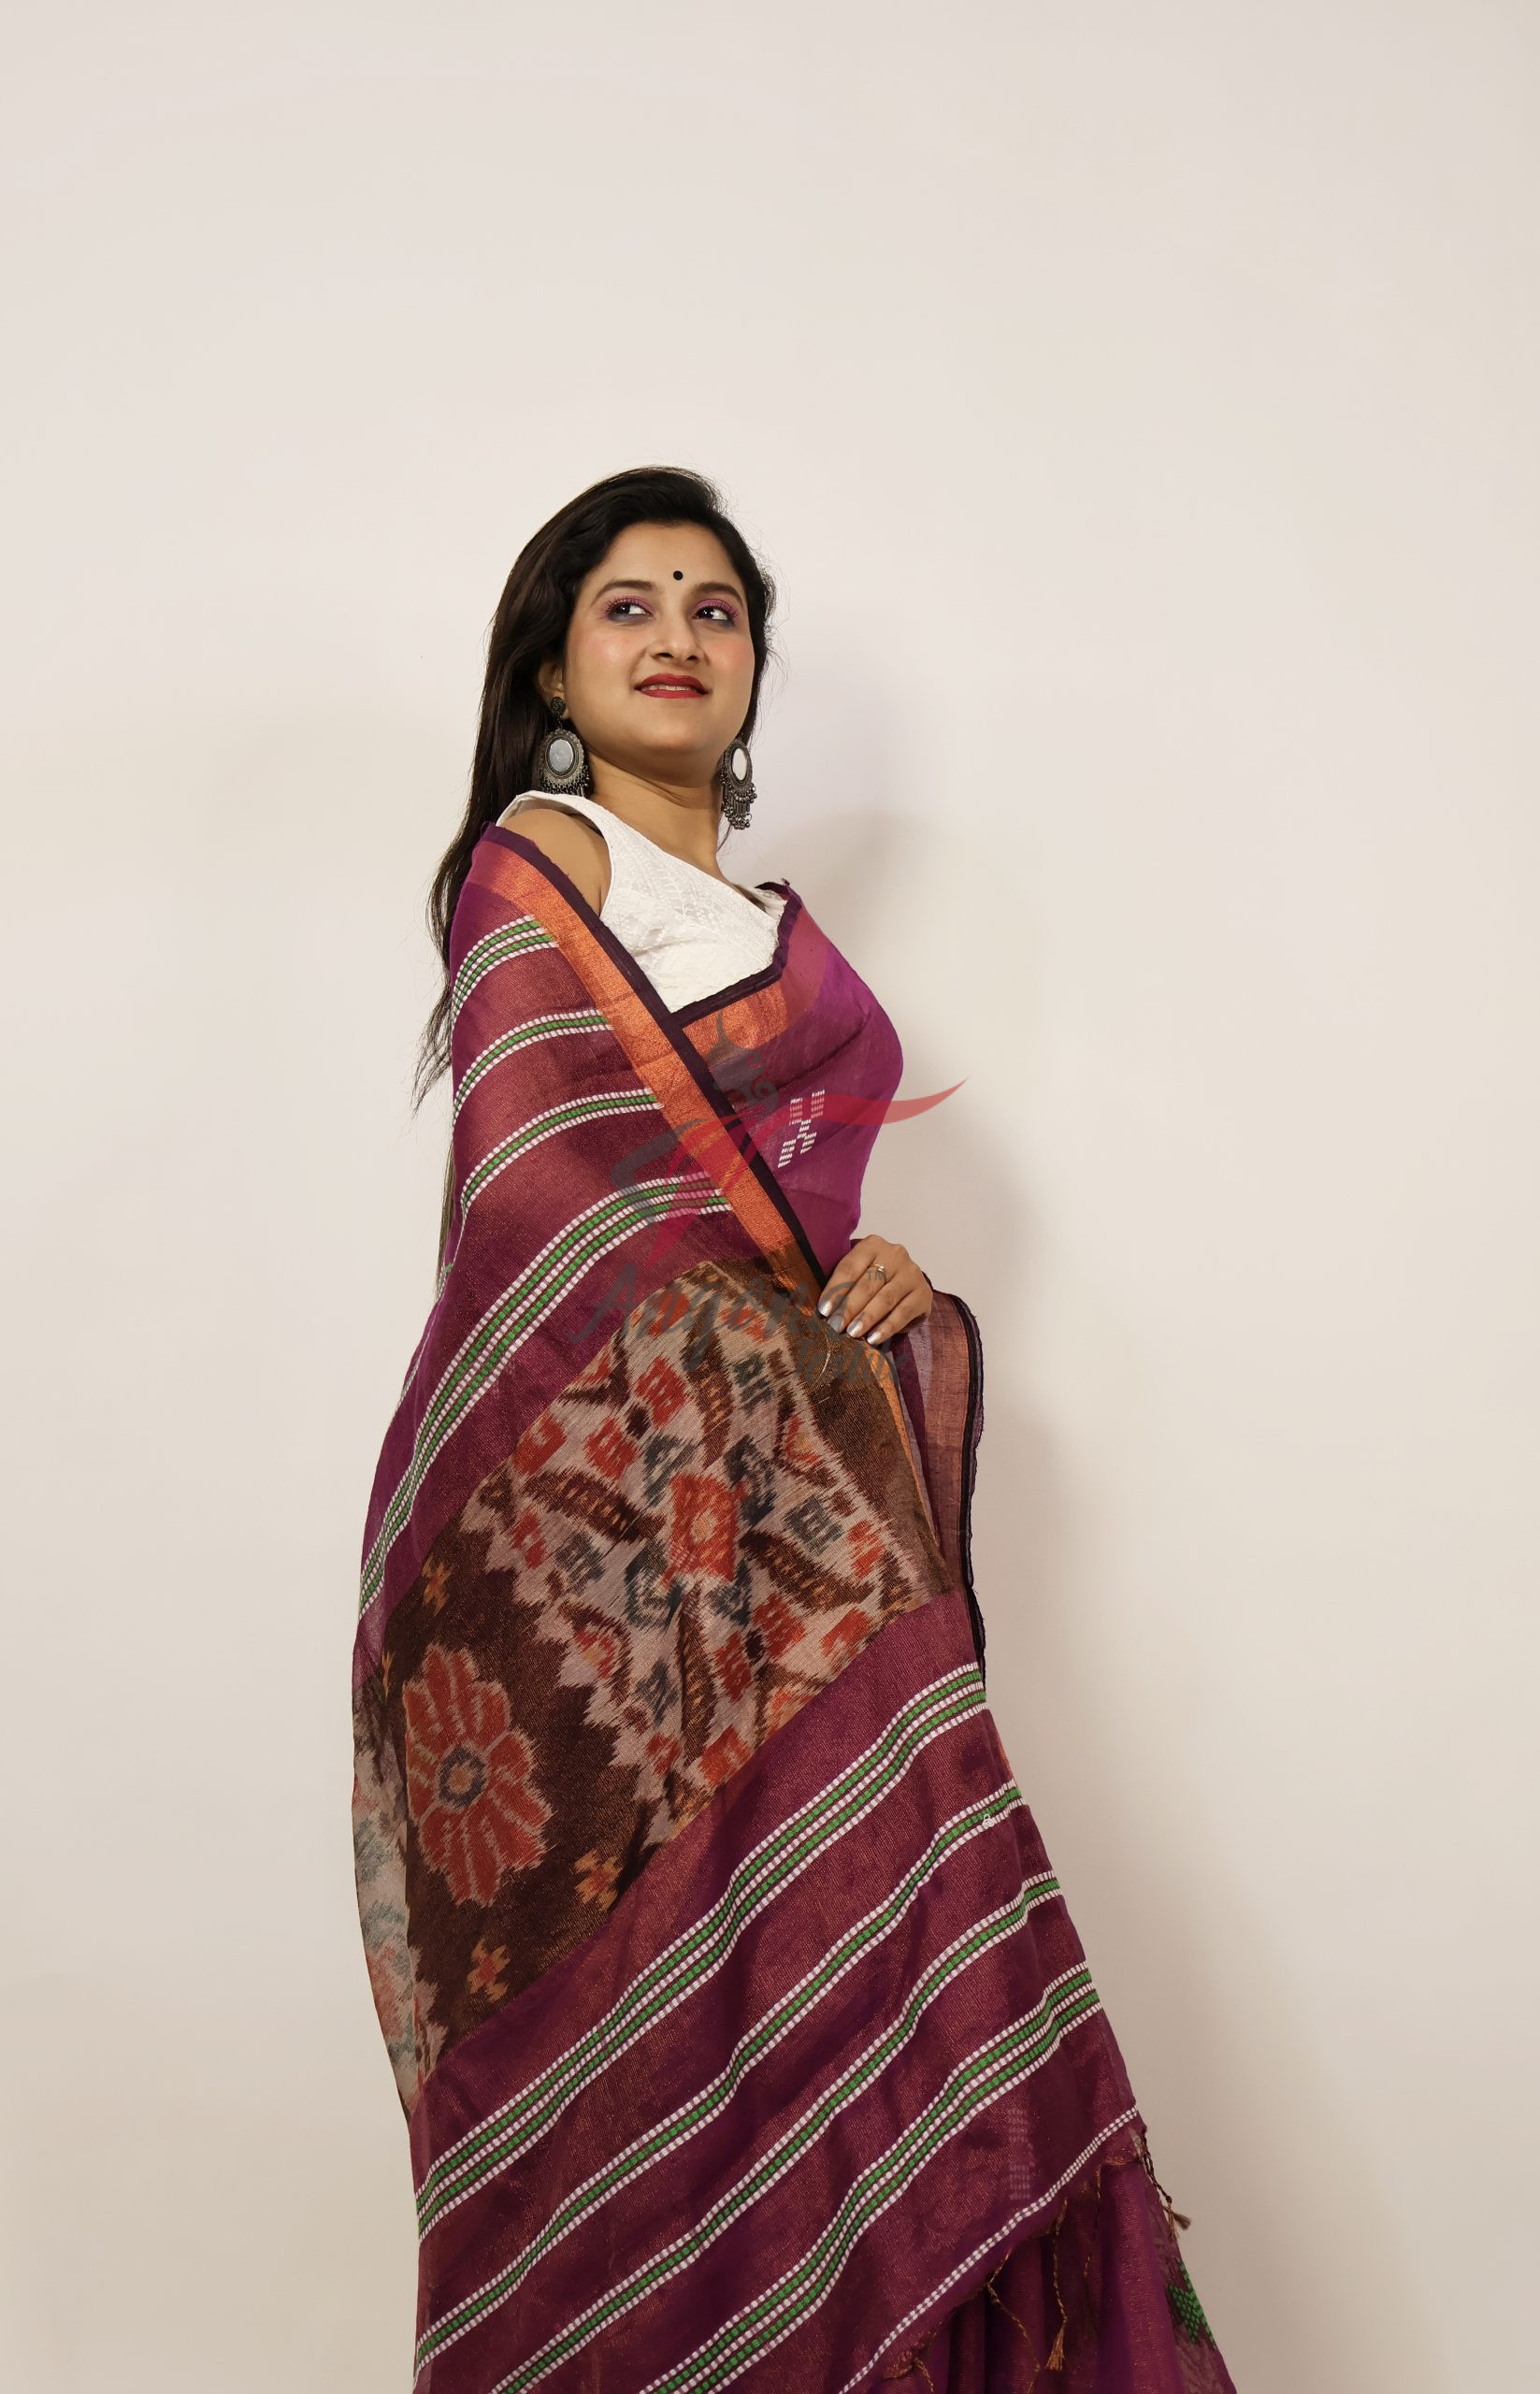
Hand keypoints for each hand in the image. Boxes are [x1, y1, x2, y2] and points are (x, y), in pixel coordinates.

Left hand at [817, 1234, 933, 1346]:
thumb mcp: (857, 1273)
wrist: (906, 1285)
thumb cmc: (872, 1279)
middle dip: (849, 1307)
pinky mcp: (924, 1294)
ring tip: (852, 1333)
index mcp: (873, 1245)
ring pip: (885, 1298)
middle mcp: (895, 1254)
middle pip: (868, 1283)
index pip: (850, 1267)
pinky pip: (903, 1313)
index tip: (823, 1310)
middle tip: (835, 1326)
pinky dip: (887, 1328)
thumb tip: (821, 1309)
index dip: (835, 1289)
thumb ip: (841, 1283)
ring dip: (867, 1318)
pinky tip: (873, 1339)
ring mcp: (912, 1273)